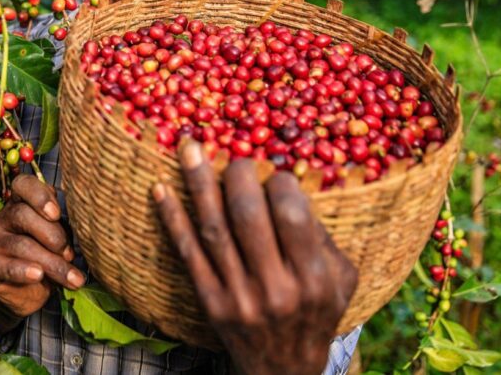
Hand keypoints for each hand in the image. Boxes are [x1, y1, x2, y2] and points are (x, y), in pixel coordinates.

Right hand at [0, 174, 85, 331]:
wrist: (25, 295)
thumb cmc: (44, 258)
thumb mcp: (57, 240)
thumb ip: (63, 230)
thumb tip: (87, 232)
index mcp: (21, 204)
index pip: (23, 185)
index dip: (39, 195)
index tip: (56, 213)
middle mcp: (3, 217)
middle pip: (23, 214)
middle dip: (52, 235)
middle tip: (70, 255)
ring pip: (20, 244)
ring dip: (50, 262)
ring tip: (71, 278)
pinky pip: (0, 265)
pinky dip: (20, 270)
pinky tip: (37, 275)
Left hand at [153, 141, 357, 374]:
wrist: (284, 370)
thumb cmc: (316, 312)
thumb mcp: (339, 280)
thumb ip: (322, 235)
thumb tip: (291, 183)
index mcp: (313, 278)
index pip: (292, 214)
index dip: (279, 183)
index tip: (274, 175)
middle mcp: (275, 288)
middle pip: (247, 215)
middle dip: (237, 175)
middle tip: (235, 159)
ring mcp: (238, 296)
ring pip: (213, 228)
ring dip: (198, 182)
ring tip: (188, 147)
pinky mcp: (210, 302)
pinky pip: (187, 252)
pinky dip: (172, 217)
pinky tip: (161, 189)